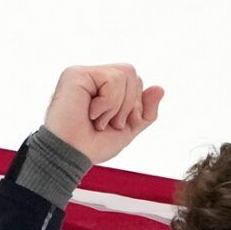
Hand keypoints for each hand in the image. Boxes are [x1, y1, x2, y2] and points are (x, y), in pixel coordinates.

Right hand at [41, 64, 164, 164]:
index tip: (115, 125)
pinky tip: (90, 113)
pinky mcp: (76, 74)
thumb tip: (160, 88)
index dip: (134, 104)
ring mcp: (84, 75)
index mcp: (103, 88)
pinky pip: (112, 79)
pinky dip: (107, 103)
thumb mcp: (127, 129)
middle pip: (131, 73)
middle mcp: (93, 78)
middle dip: (127, 104)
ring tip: (97, 120)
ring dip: (115, 106)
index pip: (134, 81)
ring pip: (124, 74)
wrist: (71, 156)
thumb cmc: (92, 145)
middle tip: (106, 123)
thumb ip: (146, 111)